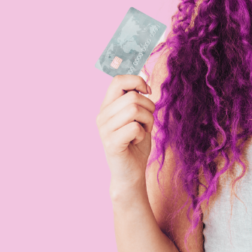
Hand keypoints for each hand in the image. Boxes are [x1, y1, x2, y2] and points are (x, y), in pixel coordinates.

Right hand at [96, 75, 154, 196]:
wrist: (131, 172)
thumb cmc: (136, 143)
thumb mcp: (138, 116)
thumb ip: (136, 99)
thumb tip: (144, 79)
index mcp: (107, 106)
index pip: (118, 80)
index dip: (137, 81)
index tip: (148, 92)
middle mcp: (102, 116)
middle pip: (132, 96)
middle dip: (148, 108)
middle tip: (147, 122)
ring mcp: (104, 130)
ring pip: (134, 109)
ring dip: (147, 120)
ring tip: (142, 131)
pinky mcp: (111, 143)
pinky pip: (135, 127)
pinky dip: (142, 133)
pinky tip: (136, 141)